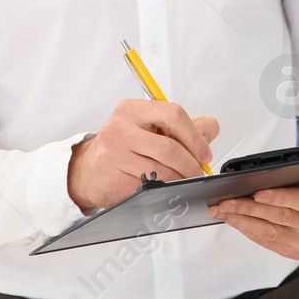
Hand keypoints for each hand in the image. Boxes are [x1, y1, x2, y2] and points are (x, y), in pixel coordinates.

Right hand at [67, 100, 218, 211]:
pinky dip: (164, 188)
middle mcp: (119, 128)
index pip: (173, 114)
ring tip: (184, 179)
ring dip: (180, 178)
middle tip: (198, 171)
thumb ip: (183, 126)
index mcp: (132, 109)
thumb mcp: (150, 126)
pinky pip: (148, 186)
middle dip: (191, 163)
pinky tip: (165, 186)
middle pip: (169, 147)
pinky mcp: (112, 178)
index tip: (204, 152)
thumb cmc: (124, 145)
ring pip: (161, 170)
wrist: (88, 169)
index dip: (195, 136)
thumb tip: (209, 131)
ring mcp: (113, 154)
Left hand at [209, 149, 298, 258]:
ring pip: (271, 233)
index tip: (258, 193)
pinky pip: (268, 242)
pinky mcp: (297, 252)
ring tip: (224, 211)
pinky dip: (249, 231)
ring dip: (243, 221)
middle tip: (228, 201)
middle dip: (250, 209)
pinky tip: (236, 221)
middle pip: (282, 218)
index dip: (281, 197)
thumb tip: (280, 167)